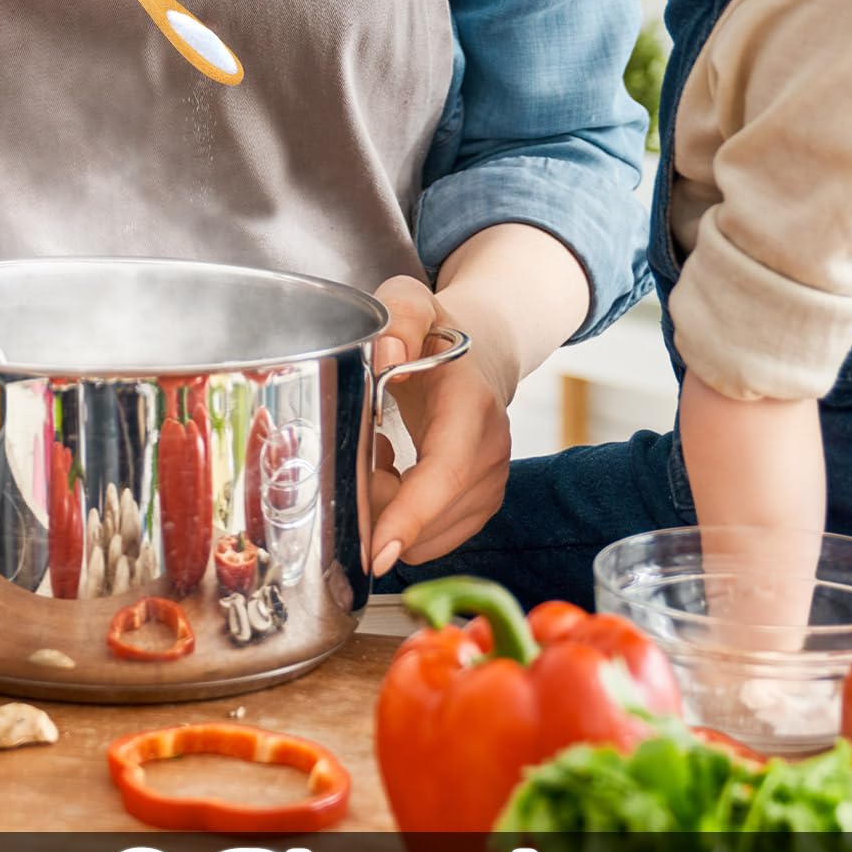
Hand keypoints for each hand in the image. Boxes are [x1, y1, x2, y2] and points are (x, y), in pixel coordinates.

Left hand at [367, 275, 511, 575]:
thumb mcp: (411, 302)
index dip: (411, 514)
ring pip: (428, 536)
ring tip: (377, 455)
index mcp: (470, 405)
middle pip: (428, 515)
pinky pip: (432, 538)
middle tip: (361, 449)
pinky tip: (392, 472)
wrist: (477, 352)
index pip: (445, 473)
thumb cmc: (434, 331)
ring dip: (387, 510)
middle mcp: (490, 452)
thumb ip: (400, 316)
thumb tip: (389, 356)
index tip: (378, 550)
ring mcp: (491, 484)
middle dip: (378, 505)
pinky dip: (401, 517)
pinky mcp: (481, 504)